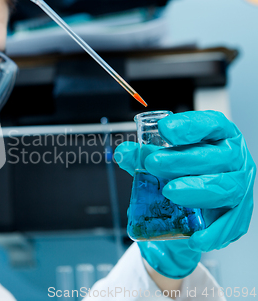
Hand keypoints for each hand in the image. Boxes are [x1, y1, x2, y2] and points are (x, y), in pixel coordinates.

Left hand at [114, 110, 254, 278]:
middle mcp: (234, 158)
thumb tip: (123, 153)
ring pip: (225, 187)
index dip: (190, 125)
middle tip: (153, 164)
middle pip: (217, 156)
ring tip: (169, 192)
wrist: (187, 211)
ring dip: (197, 190)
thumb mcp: (157, 162)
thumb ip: (140, 156)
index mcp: (218, 135)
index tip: (165, 128)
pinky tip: (197, 238)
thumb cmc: (178, 173)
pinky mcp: (237, 213)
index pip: (211, 124)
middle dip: (184, 160)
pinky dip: (214, 232)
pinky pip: (230, 224)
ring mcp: (239, 185)